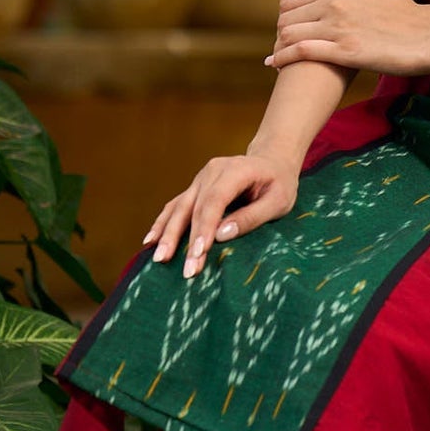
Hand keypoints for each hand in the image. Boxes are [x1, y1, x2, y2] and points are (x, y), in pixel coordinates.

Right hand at [142, 150, 299, 278]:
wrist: (272, 161)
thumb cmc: (279, 183)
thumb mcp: (278, 201)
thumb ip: (252, 216)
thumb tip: (222, 235)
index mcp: (235, 171)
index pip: (215, 201)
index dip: (205, 227)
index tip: (199, 252)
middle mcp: (212, 171)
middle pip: (194, 207)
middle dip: (186, 240)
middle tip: (186, 269)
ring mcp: (200, 179)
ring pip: (179, 207)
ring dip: (168, 234)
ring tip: (159, 258)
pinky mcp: (195, 188)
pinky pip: (175, 206)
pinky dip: (162, 223)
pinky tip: (150, 241)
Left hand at [266, 0, 429, 76]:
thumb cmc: (402, 9)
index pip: (290, 0)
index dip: (284, 17)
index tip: (288, 29)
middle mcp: (334, 4)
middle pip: (285, 18)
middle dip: (279, 33)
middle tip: (281, 46)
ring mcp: (339, 28)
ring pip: (289, 34)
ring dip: (278, 46)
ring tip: (278, 57)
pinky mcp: (345, 52)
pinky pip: (302, 52)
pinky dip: (283, 58)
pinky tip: (276, 65)